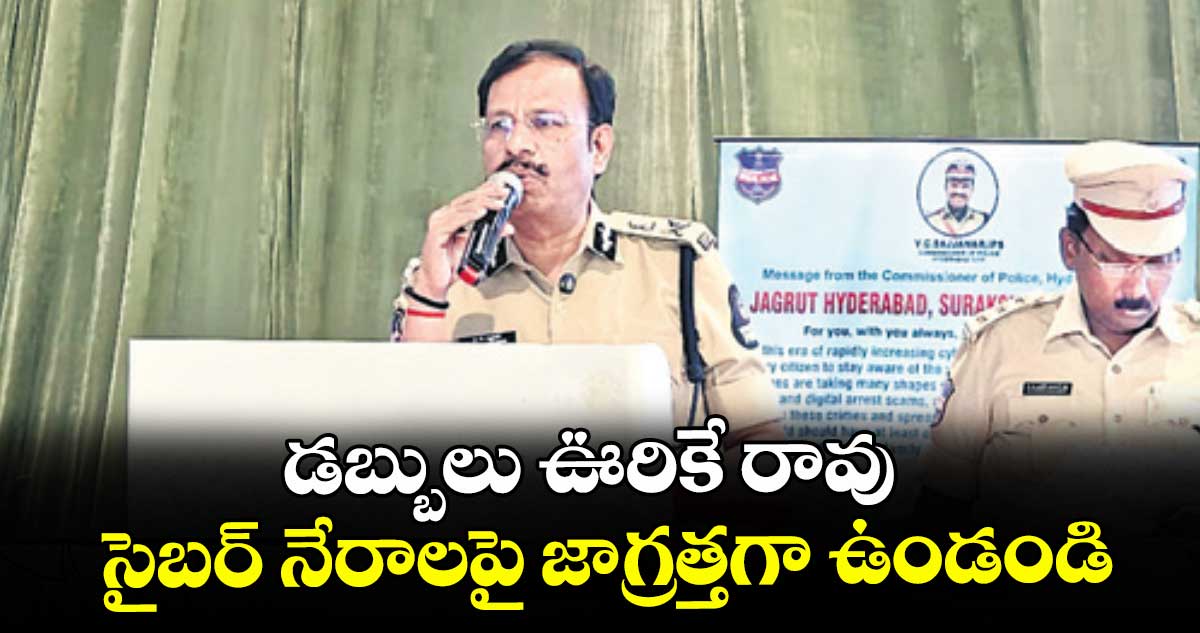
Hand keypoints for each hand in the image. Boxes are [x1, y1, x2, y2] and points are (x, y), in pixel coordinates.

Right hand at [411, 179, 515, 299]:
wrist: (435, 282)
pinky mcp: (436, 233)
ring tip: (498, 204)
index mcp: (451, 216)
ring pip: (463, 208)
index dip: (486, 191)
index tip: (502, 189)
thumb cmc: (450, 264)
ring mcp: (438, 223)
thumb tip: (508, 227)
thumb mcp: (475, 246)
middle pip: (468, 200)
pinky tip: (481, 212)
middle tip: (504, 194)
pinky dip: (469, 215)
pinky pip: (455, 220)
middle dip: (488, 195)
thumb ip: (490, 235)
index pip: (470, 199)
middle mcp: (443, 216)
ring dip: (483, 204)